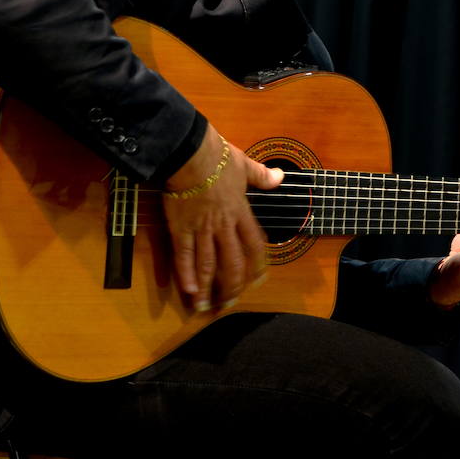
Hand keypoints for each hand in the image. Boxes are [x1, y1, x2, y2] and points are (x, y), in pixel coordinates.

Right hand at [162, 125, 282, 310]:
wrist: (189, 152)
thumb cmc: (216, 155)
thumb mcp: (244, 164)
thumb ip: (262, 176)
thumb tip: (279, 177)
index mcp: (240, 211)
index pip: (253, 244)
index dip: (257, 265)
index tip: (257, 280)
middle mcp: (223, 225)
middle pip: (231, 261)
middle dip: (231, 285)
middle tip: (228, 303)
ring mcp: (201, 228)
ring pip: (208, 264)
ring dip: (208, 287)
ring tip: (205, 306)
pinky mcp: (180, 227)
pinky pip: (184, 255)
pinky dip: (186, 274)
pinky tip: (187, 290)